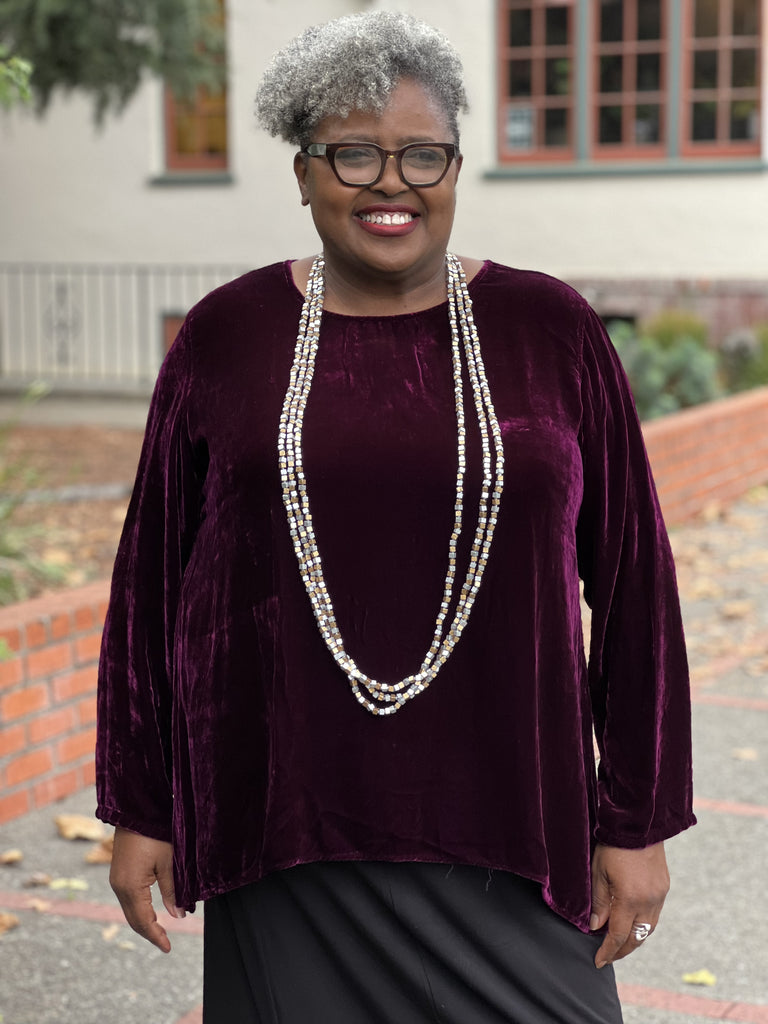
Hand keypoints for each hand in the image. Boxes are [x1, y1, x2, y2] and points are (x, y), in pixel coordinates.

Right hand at [109, 826, 184, 952]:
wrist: (134, 811)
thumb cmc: (155, 833)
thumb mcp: (168, 862)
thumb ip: (172, 891)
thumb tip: (178, 916)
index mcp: (131, 887)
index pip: (144, 921)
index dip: (156, 936)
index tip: (168, 948)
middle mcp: (119, 887)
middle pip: (134, 919)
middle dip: (149, 932)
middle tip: (166, 943)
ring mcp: (116, 880)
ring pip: (130, 910)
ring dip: (144, 921)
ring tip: (161, 931)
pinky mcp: (118, 873)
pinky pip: (128, 899)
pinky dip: (139, 909)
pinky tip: (151, 911)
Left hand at [590, 842, 668, 968]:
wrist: (639, 823)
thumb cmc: (613, 845)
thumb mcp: (598, 872)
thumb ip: (599, 902)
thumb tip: (596, 927)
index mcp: (630, 899)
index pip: (619, 936)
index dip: (608, 951)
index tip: (599, 961)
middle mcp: (649, 902)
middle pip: (637, 938)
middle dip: (622, 950)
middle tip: (609, 956)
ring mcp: (659, 895)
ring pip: (649, 928)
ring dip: (635, 939)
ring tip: (620, 944)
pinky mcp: (664, 887)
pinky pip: (655, 914)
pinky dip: (644, 924)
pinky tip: (633, 923)